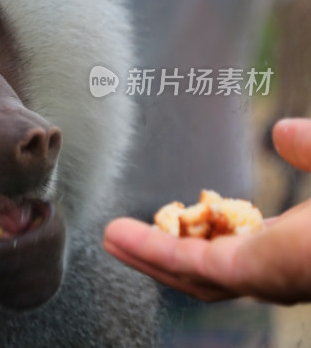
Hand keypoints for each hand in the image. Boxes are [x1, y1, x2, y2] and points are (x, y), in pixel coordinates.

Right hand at [103, 118, 310, 303]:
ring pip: (186, 271)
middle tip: (125, 237)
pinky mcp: (243, 270)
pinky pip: (184, 261)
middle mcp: (274, 265)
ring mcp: (258, 272)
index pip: (235, 243)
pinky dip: (147, 248)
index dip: (201, 229)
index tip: (178, 212)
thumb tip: (283, 131)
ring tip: (111, 238)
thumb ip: (306, 147)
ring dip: (144, 255)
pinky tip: (118, 233)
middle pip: (201, 268)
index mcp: (292, 244)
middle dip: (158, 254)